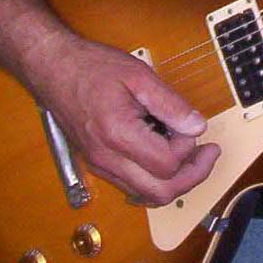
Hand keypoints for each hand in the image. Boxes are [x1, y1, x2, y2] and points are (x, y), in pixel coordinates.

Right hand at [28, 32, 219, 205]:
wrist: (54, 68)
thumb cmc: (92, 66)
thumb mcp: (138, 75)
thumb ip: (170, 103)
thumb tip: (197, 127)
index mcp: (118, 135)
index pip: (167, 164)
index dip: (188, 147)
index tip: (190, 124)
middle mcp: (107, 159)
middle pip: (161, 193)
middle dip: (192, 176)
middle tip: (208, 153)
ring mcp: (100, 166)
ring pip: (147, 196)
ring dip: (175, 181)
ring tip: (190, 153)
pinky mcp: (97, 164)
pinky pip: (132, 186)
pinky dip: (155, 179)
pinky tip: (164, 156)